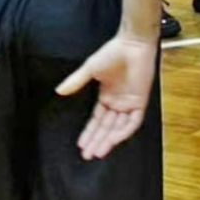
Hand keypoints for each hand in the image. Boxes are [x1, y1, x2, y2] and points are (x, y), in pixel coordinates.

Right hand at [55, 36, 157, 160]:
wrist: (131, 44)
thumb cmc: (113, 52)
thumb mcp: (90, 69)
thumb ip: (76, 82)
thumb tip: (59, 91)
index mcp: (107, 96)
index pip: (97, 120)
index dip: (89, 133)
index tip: (81, 145)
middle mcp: (118, 103)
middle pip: (106, 127)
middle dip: (97, 141)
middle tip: (87, 155)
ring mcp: (129, 103)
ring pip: (118, 128)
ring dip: (108, 140)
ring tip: (97, 152)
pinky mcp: (140, 101)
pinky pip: (133, 121)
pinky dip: (124, 131)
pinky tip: (113, 139)